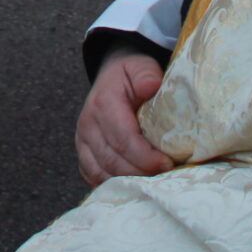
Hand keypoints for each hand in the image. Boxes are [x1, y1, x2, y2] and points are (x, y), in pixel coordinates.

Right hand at [74, 51, 172, 187]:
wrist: (111, 77)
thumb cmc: (130, 75)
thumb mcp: (141, 66)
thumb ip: (146, 74)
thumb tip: (151, 86)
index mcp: (103, 104)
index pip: (122, 138)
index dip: (145, 156)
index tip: (168, 162)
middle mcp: (88, 124)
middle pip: (113, 161)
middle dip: (142, 173)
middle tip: (167, 176)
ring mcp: (82, 141)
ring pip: (103, 173)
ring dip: (129, 182)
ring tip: (154, 182)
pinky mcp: (83, 154)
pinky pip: (94, 178)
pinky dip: (114, 185)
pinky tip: (134, 184)